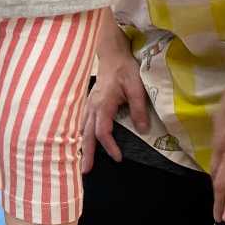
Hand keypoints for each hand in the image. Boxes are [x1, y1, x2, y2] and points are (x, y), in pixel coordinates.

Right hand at [81, 46, 150, 172]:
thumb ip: (139, 108)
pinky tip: (82, 141)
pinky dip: (81, 134)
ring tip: (81, 160)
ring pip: (82, 129)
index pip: (103, 131)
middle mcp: (92, 106)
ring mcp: (88, 104)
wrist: (112, 53)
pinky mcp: (89, 102)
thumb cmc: (124, 68)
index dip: (109, 146)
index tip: (118, 158)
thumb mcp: (137, 87)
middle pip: (86, 134)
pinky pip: (82, 122)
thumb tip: (143, 129)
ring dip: (82, 145)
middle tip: (84, 170)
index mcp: (103, 104)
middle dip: (86, 153)